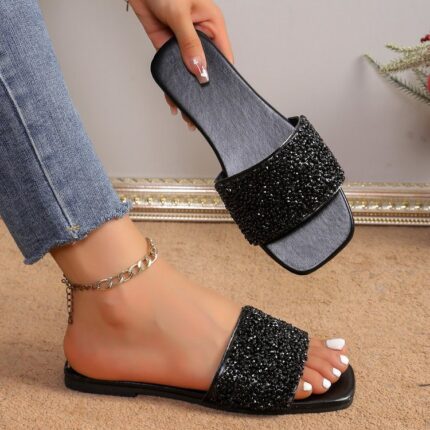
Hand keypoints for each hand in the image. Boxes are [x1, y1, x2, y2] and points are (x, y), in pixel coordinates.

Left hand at [129, 0, 233, 129]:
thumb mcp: (179, 13)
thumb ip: (189, 42)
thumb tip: (198, 68)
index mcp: (213, 25)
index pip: (224, 57)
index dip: (223, 76)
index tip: (219, 94)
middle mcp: (200, 37)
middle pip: (206, 68)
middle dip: (204, 87)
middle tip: (202, 107)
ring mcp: (184, 44)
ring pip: (189, 72)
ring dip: (187, 89)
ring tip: (187, 110)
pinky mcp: (168, 48)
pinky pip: (173, 69)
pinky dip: (172, 83)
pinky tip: (172, 98)